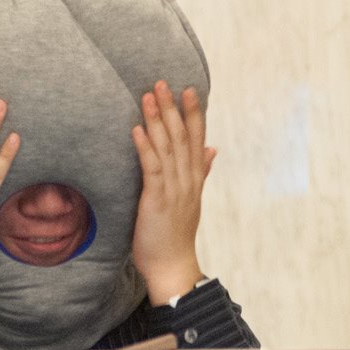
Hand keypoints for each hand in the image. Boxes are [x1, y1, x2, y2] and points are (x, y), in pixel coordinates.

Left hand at [131, 81, 214, 304]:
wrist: (173, 266)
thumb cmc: (176, 235)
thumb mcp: (191, 199)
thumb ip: (202, 171)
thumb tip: (212, 148)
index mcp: (195, 179)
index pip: (197, 139)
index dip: (194, 113)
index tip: (190, 89)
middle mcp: (187, 181)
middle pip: (183, 137)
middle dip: (173, 108)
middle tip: (163, 83)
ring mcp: (174, 190)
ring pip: (167, 148)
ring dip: (157, 121)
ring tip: (148, 96)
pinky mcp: (158, 200)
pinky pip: (153, 169)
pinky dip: (145, 147)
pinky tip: (137, 130)